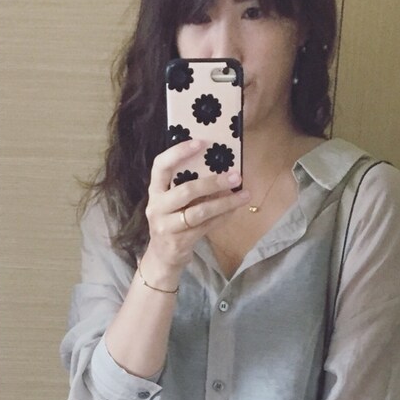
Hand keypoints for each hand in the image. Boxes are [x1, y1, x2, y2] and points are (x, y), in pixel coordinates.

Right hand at [141, 142, 243, 284]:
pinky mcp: (180, 241)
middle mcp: (157, 207)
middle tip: (236, 176)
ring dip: (224, 202)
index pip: (161, 166)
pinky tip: (235, 209)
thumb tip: (218, 166)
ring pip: (200, 211)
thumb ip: (185, 185)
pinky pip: (206, 226)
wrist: (163, 257)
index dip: (178, 152)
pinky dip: (223, 217)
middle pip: (186, 190)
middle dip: (213, 182)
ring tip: (243, 195)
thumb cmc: (172, 221)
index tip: (200, 142)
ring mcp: (167, 226)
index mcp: (155, 191)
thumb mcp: (171, 202)